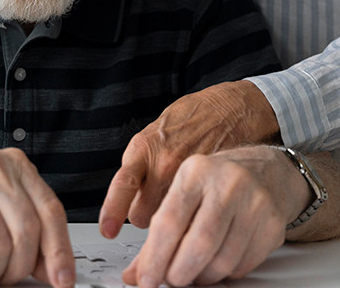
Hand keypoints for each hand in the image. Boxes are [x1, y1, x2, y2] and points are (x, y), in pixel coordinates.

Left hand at [99, 81, 279, 235]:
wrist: (232, 109)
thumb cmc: (193, 119)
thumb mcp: (155, 133)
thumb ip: (140, 165)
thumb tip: (126, 199)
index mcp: (145, 148)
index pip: (123, 184)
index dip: (113, 211)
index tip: (108, 230)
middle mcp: (165, 162)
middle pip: (141, 216)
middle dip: (145, 219)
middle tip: (154, 210)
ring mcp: (189, 177)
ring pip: (167, 223)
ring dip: (170, 222)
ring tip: (180, 206)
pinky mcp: (210, 187)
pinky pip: (193, 218)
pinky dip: (195, 220)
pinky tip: (201, 206)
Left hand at [122, 146, 306, 286]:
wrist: (268, 171)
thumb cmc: (218, 182)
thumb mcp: (184, 192)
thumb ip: (158, 232)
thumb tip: (135, 273)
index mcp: (197, 171)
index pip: (170, 222)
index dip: (154, 257)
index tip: (145, 278)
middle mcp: (228, 183)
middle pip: (199, 245)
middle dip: (179, 273)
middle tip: (171, 279)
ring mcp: (255, 204)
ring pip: (222, 261)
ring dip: (202, 277)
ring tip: (193, 271)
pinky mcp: (272, 226)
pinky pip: (243, 266)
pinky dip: (225, 274)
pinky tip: (218, 262)